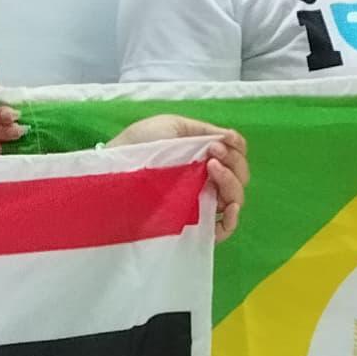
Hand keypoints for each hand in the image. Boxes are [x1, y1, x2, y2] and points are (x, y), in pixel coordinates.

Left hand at [107, 113, 246, 239]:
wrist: (117, 166)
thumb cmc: (140, 143)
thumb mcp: (174, 126)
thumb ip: (206, 132)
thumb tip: (233, 139)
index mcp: (204, 158)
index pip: (236, 158)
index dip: (235, 149)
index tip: (217, 142)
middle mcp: (206, 181)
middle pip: (239, 178)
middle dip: (234, 162)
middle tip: (213, 153)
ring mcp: (200, 203)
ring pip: (235, 199)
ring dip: (232, 181)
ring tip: (213, 167)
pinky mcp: (192, 224)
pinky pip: (222, 229)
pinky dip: (232, 219)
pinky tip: (229, 206)